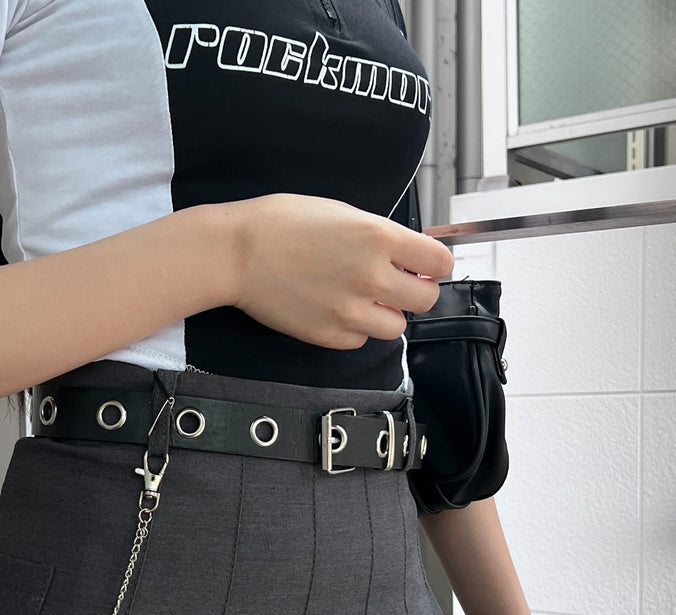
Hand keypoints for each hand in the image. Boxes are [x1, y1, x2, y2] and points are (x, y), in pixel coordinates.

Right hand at [229, 193, 454, 348]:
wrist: (236, 254)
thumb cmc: (281, 224)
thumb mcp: (341, 212)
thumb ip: (379, 236)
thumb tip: (406, 257)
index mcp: (378, 237)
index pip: (439, 261)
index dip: (435, 264)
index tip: (426, 265)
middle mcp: (370, 277)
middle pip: (425, 300)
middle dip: (417, 291)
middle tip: (399, 284)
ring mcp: (349, 310)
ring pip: (395, 328)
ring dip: (386, 314)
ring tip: (363, 299)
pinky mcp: (328, 335)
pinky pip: (359, 340)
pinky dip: (355, 329)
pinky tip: (336, 309)